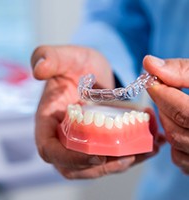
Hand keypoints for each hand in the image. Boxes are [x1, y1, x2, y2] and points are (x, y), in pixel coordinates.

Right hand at [31, 45, 160, 178]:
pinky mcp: (95, 142)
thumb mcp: (63, 57)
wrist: (90, 70)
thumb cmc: (74, 64)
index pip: (49, 150)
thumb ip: (47, 58)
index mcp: (47, 121)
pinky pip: (108, 158)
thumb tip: (38, 70)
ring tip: (142, 151)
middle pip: (73, 167)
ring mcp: (79, 142)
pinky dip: (129, 157)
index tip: (96, 155)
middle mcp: (61, 137)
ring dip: (118, 165)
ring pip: (93, 167)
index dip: (69, 159)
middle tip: (127, 156)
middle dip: (99, 167)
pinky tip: (150, 147)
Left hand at [144, 55, 188, 173]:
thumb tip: (148, 63)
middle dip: (164, 107)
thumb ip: (183, 70)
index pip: (184, 112)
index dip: (162, 94)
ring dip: (168, 122)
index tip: (150, 81)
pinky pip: (182, 159)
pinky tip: (184, 126)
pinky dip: (176, 142)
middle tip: (163, 90)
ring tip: (175, 106)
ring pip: (177, 144)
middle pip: (177, 130)